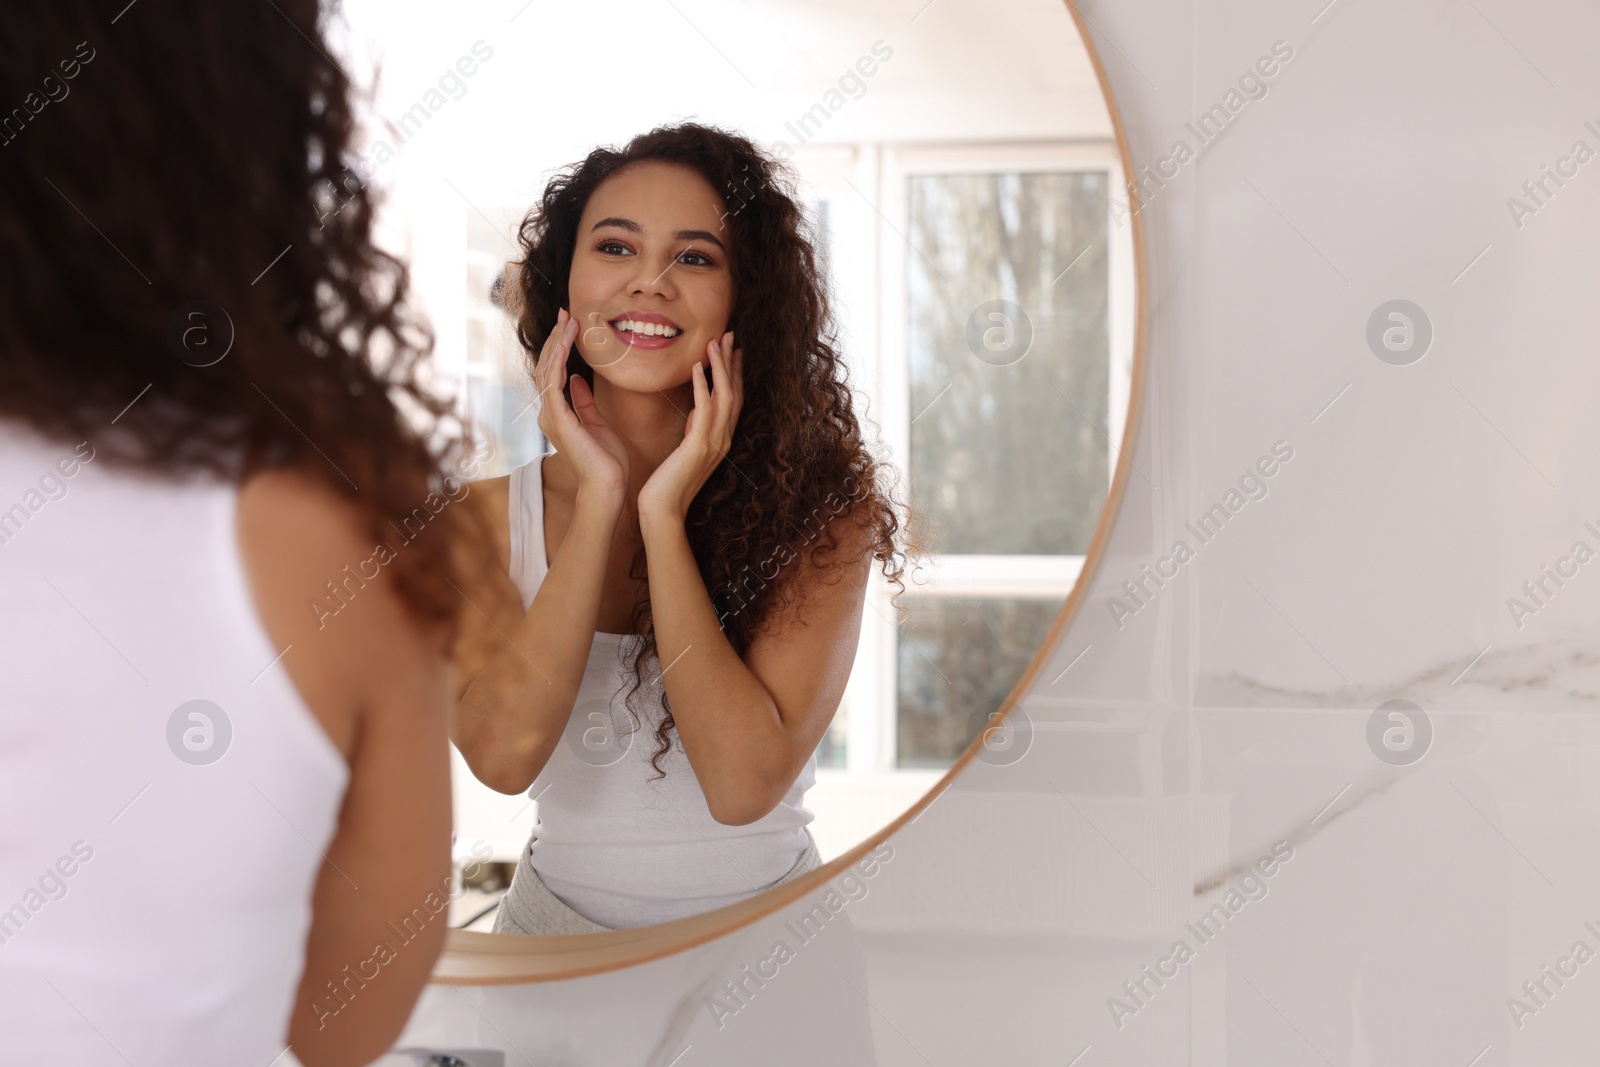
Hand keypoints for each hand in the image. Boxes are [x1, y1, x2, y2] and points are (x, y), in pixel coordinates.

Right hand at [534, 308, 628, 497]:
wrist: (608, 485)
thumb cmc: (607, 461)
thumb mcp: (597, 423)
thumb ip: (584, 402)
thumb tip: (577, 380)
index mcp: (557, 414)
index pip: (554, 373)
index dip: (560, 347)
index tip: (571, 324)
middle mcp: (549, 413)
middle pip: (546, 367)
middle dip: (556, 338)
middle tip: (566, 313)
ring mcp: (550, 416)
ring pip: (546, 370)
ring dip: (557, 343)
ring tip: (568, 320)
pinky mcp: (557, 418)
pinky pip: (552, 381)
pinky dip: (559, 358)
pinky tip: (567, 341)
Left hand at [638, 331, 743, 525]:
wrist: (663, 512)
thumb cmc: (668, 484)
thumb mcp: (685, 451)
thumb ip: (694, 430)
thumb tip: (697, 410)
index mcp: (720, 440)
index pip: (733, 399)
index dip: (734, 372)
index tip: (733, 349)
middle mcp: (723, 439)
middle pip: (735, 392)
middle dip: (733, 362)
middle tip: (730, 334)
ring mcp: (714, 443)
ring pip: (724, 396)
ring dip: (720, 366)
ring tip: (715, 341)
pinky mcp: (698, 447)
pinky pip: (704, 410)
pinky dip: (702, 386)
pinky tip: (696, 367)